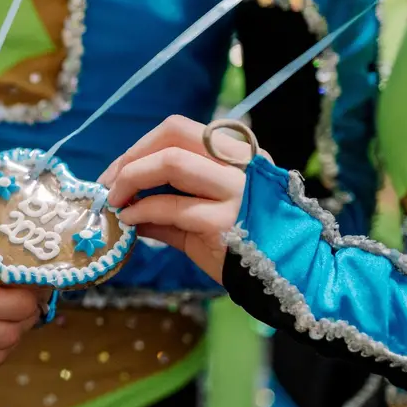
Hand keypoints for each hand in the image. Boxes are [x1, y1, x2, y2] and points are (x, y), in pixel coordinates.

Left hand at [98, 116, 264, 284]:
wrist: (296, 277)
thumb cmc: (252, 245)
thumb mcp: (210, 217)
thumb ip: (170, 209)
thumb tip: (128, 208)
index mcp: (238, 154)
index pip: (179, 130)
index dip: (140, 147)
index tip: (117, 172)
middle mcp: (240, 163)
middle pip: (173, 135)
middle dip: (131, 158)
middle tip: (110, 186)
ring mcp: (235, 190)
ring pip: (171, 162)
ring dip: (131, 179)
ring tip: (117, 203)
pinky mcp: (225, 221)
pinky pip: (171, 207)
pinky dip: (142, 211)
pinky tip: (132, 222)